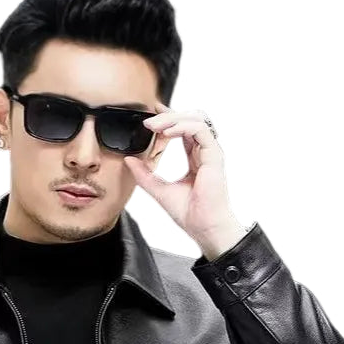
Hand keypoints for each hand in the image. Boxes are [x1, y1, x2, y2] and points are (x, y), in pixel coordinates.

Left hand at [123, 103, 246, 254]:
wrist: (202, 227)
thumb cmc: (189, 213)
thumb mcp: (159, 190)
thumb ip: (145, 175)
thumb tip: (129, 160)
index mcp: (194, 157)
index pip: (182, 129)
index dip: (168, 119)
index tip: (149, 116)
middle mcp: (204, 151)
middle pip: (189, 119)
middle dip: (167, 116)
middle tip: (147, 121)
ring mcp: (210, 152)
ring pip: (196, 120)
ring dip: (173, 119)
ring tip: (154, 126)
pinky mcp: (214, 155)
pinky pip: (200, 130)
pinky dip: (182, 127)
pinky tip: (167, 133)